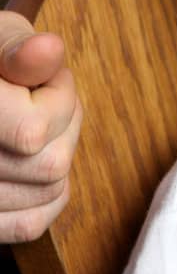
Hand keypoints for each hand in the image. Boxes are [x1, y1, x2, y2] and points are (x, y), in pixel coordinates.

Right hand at [0, 13, 81, 243]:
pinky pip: (28, 225)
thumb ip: (16, 48)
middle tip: (41, 96)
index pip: (34, 131)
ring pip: (48, 193)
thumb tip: (49, 50)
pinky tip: (35, 162)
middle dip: (63, 124)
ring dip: (55, 154)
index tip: (44, 74)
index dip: (57, 95)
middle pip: (50, 165)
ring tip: (33, 122)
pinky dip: (45, 197)